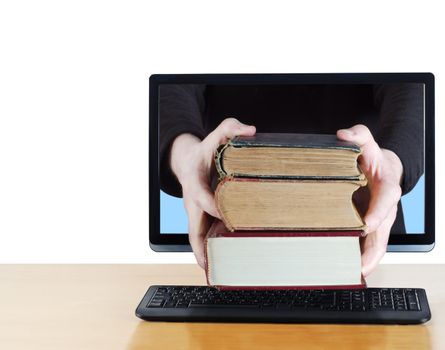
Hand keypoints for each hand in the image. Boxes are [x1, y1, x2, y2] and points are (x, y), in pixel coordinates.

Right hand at [170, 118, 255, 267]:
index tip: (224, 214)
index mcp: (195, 183)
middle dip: (201, 247)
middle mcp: (193, 202)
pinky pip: (204, 237)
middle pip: (194, 228)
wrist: (187, 162)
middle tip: (211, 264)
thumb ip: (231, 128)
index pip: (202, 197)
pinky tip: (220, 267)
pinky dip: (209, 253)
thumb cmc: (204, 151)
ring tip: (218, 274)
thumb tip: (251, 131)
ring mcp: (196, 213)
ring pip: (198, 238)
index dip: (212, 206)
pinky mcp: (202, 219)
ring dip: (205, 256)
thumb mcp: (216, 134)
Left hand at [336, 125, 402, 276]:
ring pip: (376, 245)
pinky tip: (343, 269)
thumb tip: (343, 135)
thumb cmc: (376, 158)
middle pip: (383, 234)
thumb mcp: (368, 142)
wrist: (386, 168)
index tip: (365, 225)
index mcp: (387, 187)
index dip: (378, 214)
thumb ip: (359, 135)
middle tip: (357, 267)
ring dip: (364, 262)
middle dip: (372, 253)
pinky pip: (367, 246)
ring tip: (347, 275)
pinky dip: (358, 258)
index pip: (386, 201)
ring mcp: (379, 221)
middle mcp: (386, 209)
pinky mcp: (371, 228)